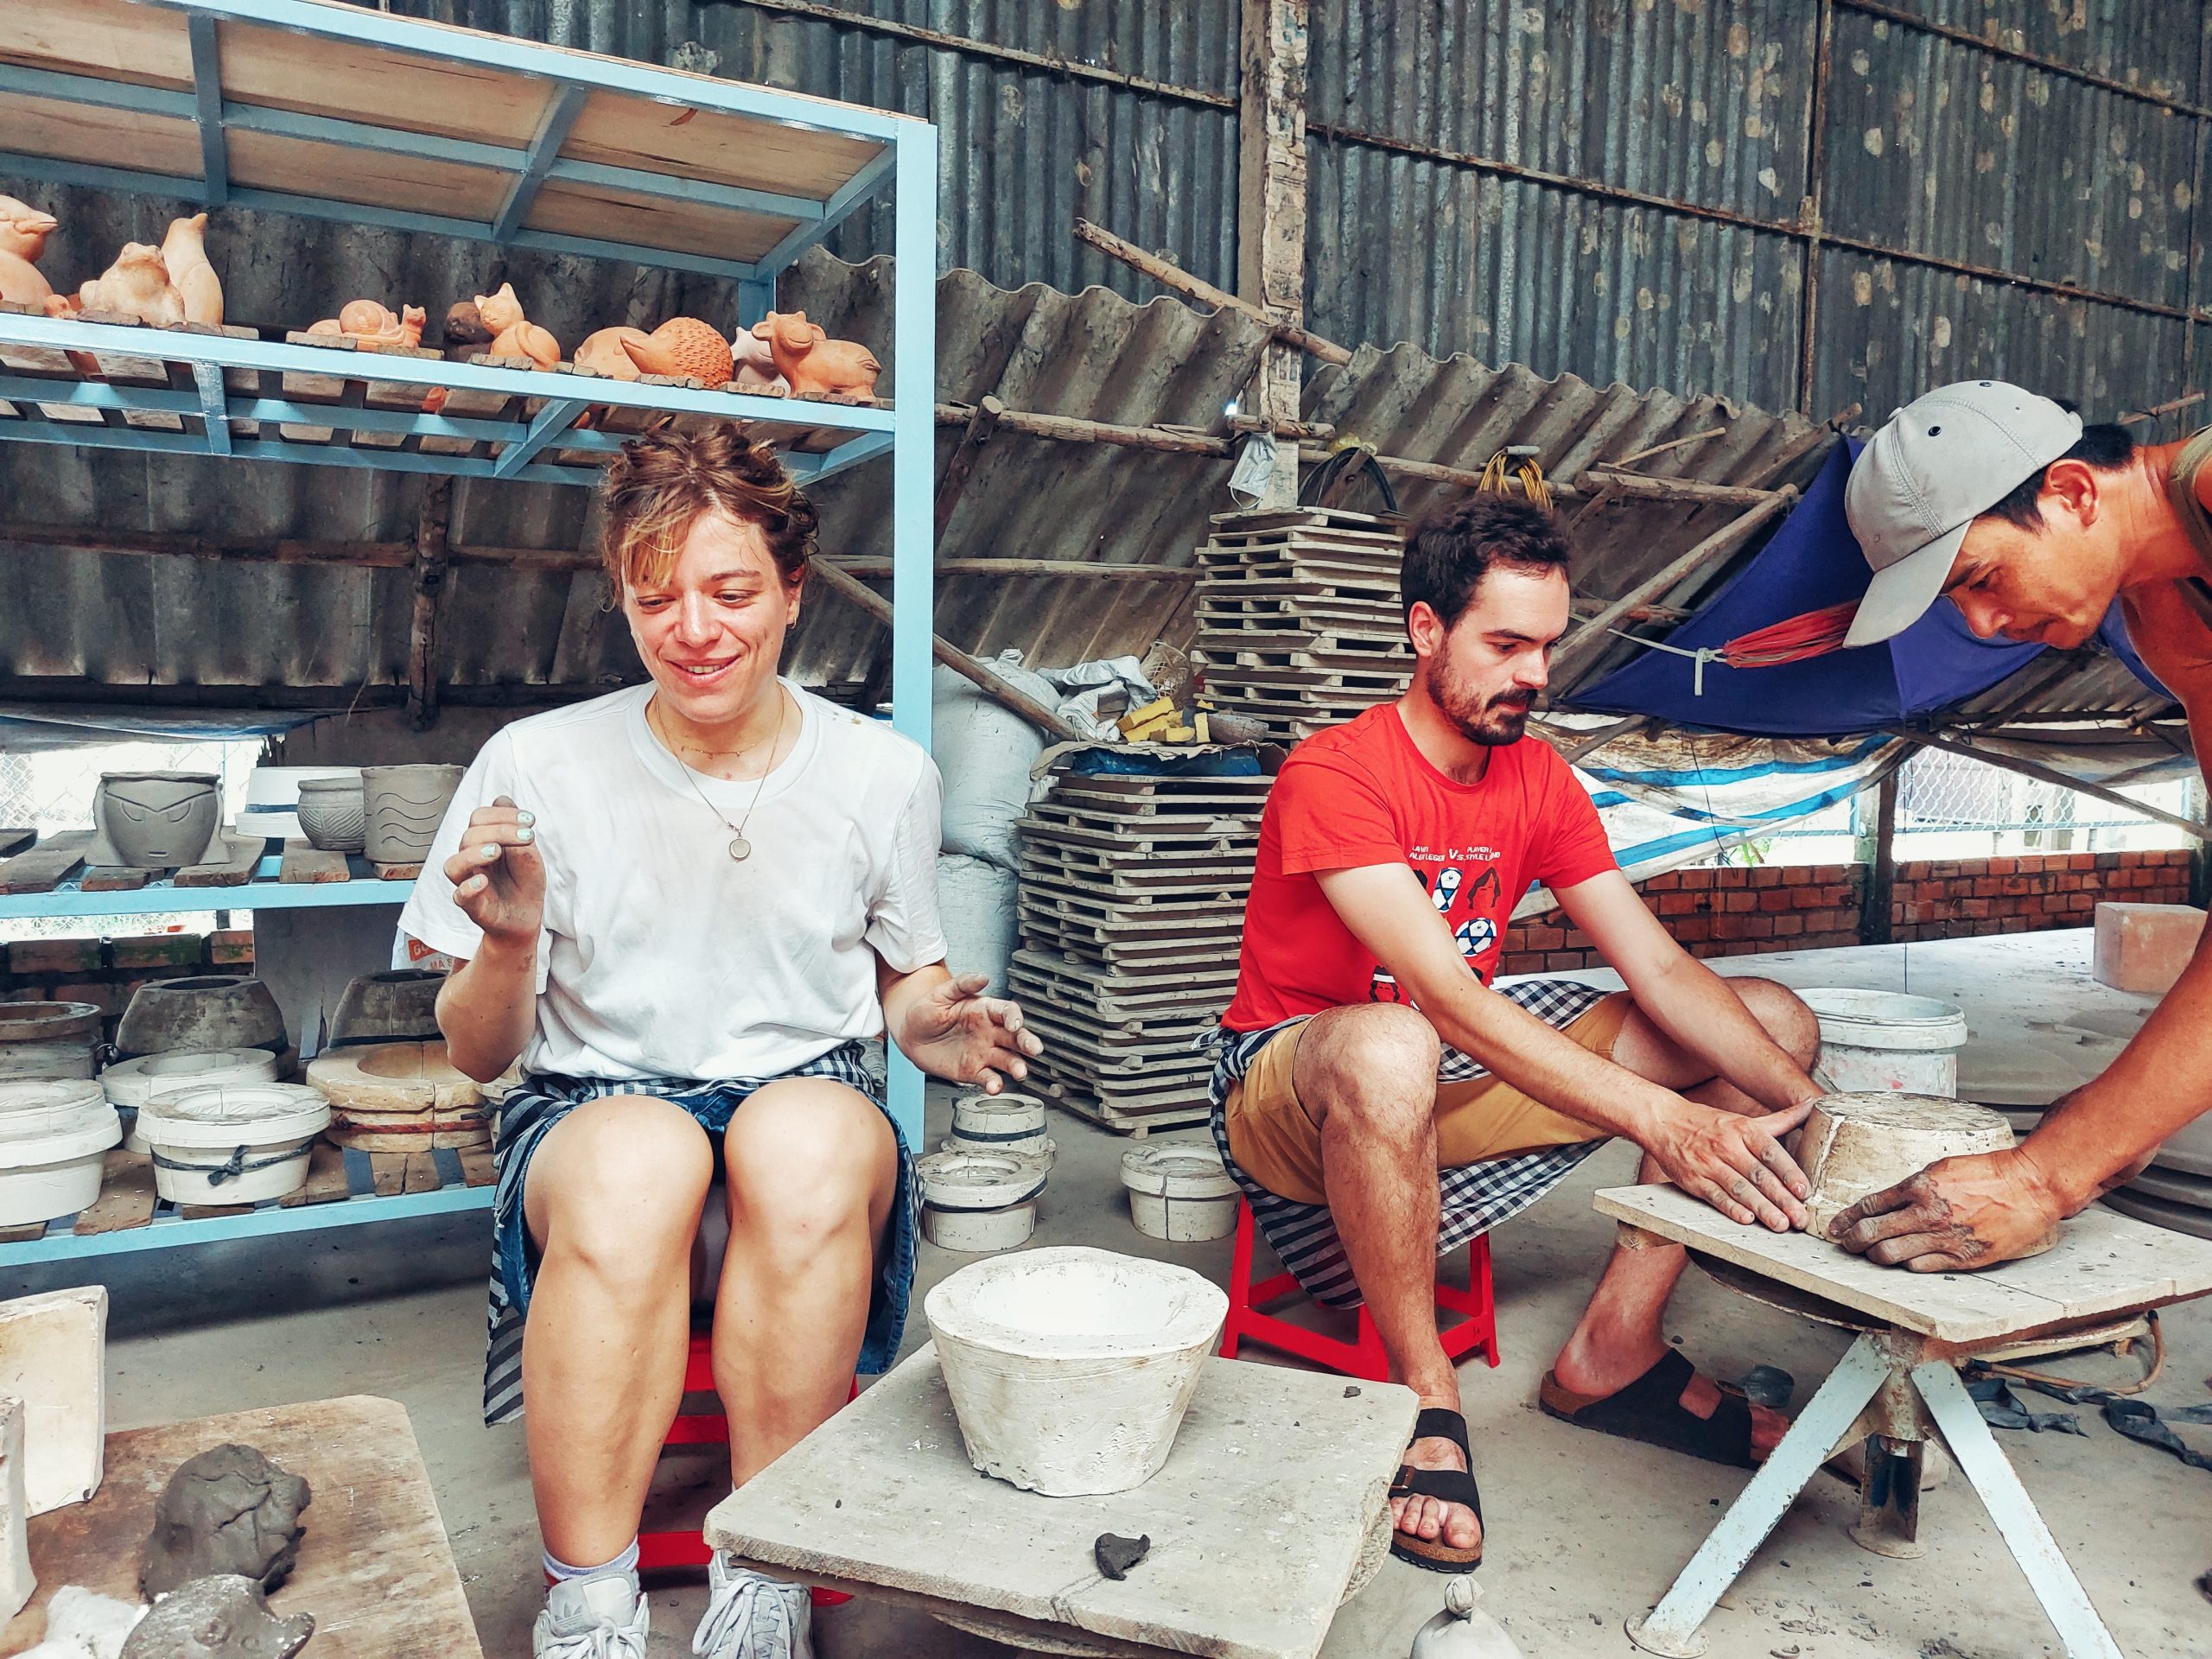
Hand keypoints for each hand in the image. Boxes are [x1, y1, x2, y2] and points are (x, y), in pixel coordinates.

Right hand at [441, 795, 542, 949]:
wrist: (526, 916)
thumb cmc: (525, 882)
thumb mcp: (530, 854)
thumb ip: (518, 832)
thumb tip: (504, 803)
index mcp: (483, 841)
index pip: (480, 817)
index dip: (502, 814)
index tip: (530, 820)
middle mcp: (471, 859)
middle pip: (469, 835)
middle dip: (499, 830)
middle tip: (527, 835)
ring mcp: (468, 882)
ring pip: (454, 863)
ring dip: (475, 853)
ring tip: (496, 851)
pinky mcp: (472, 905)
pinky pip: (459, 896)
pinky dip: (468, 888)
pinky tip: (483, 882)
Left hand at [897, 973, 1043, 1091]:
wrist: (909, 1036)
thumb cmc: (926, 1011)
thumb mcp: (941, 993)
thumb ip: (962, 984)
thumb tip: (982, 976)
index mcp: (984, 1010)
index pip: (1007, 1011)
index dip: (1014, 1017)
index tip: (1014, 1024)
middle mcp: (989, 1032)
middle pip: (1016, 1037)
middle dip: (1027, 1042)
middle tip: (1034, 1049)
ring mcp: (983, 1053)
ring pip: (1008, 1060)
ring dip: (1017, 1066)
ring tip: (1020, 1072)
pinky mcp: (974, 1071)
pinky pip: (989, 1078)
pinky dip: (994, 1084)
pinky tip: (994, 1086)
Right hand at [1644, 1096, 1813, 1230]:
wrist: (1663, 1121)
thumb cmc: (1708, 1123)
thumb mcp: (1744, 1120)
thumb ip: (1781, 1119)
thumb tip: (1812, 1106)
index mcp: (1743, 1129)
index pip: (1771, 1152)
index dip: (1789, 1172)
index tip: (1804, 1191)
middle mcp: (1727, 1145)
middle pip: (1759, 1175)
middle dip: (1782, 1198)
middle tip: (1800, 1218)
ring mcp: (1708, 1163)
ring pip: (1739, 1188)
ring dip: (1761, 1208)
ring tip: (1780, 1224)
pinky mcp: (1693, 1180)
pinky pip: (1714, 1195)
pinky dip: (1730, 1208)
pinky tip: (1746, 1219)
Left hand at [1829, 1147, 2064, 1270]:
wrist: (2031, 1186)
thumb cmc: (1990, 1172)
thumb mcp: (1942, 1167)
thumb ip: (1913, 1186)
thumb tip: (1887, 1202)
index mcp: (1919, 1185)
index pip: (1869, 1205)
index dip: (1847, 1218)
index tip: (1836, 1225)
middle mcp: (1927, 1213)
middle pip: (1872, 1233)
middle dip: (1851, 1240)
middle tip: (1844, 1243)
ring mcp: (1945, 1238)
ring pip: (1891, 1255)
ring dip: (1874, 1256)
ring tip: (1870, 1255)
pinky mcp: (1963, 1258)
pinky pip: (1921, 1268)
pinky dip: (1906, 1265)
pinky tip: (1903, 1262)